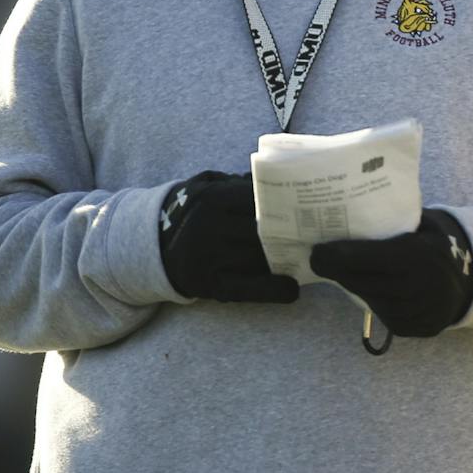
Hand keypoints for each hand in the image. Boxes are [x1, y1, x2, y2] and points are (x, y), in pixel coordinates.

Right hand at [159, 171, 298, 304]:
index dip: (286, 205)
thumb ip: (238, 183)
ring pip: (260, 258)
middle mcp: (208, 226)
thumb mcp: (206, 188)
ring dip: (287, 259)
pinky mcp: (209, 285)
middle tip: (319, 235)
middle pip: (263, 231)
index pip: (259, 200)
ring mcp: (208, 257)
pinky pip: (248, 289)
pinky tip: (293, 288)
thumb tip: (277, 181)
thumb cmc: (194, 214)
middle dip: (292, 233)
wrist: (153, 248)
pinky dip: (274, 290)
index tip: (309, 209)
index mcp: (212, 198)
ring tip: (312, 257)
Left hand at [309, 210, 472, 340]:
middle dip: (337, 271)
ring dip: (352, 286)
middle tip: (319, 260)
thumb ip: (401, 218)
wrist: (467, 285)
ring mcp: (417, 310)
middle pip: (362, 280)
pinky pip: (383, 315)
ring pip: (369, 299)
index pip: (367, 257)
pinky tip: (365, 289)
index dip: (337, 255)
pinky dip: (372, 302)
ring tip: (340, 273)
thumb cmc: (436, 249)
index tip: (317, 252)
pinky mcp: (414, 328)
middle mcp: (418, 285)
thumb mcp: (427, 226)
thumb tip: (359, 204)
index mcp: (419, 254)